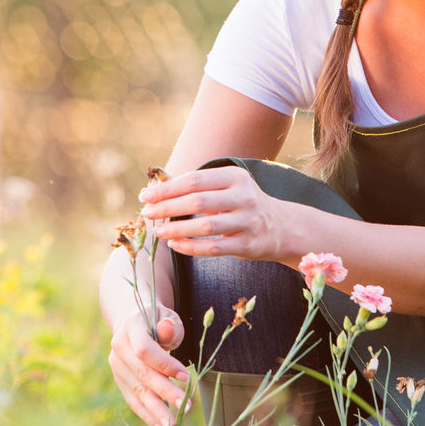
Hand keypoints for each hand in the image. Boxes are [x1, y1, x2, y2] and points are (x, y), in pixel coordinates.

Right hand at [107, 304, 188, 425]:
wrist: (133, 322)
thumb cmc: (157, 319)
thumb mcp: (167, 316)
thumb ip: (169, 326)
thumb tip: (167, 329)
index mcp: (131, 326)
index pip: (145, 350)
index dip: (166, 365)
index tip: (187, 378)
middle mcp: (119, 346)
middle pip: (142, 374)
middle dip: (165, 392)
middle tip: (185, 407)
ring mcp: (116, 365)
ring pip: (137, 391)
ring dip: (156, 410)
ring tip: (173, 425)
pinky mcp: (119, 380)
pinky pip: (133, 400)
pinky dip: (148, 415)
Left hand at [139, 166, 288, 261]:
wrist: (279, 226)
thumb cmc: (241, 203)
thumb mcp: (227, 187)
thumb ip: (197, 187)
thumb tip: (156, 192)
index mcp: (235, 177)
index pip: (194, 180)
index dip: (167, 189)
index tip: (145, 196)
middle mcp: (244, 197)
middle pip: (198, 201)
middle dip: (167, 207)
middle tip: (146, 213)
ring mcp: (247, 221)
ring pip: (205, 226)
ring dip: (176, 230)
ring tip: (157, 231)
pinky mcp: (247, 244)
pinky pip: (214, 248)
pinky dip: (191, 247)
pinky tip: (174, 245)